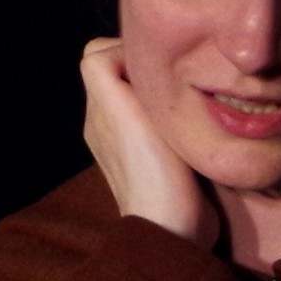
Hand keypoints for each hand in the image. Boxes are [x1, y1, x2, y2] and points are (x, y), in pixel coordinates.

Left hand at [80, 37, 210, 243]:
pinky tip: (184, 129)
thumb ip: (108, 74)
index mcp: (96, 110)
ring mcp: (127, 144)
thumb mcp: (123, 113)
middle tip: (173, 81)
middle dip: (145, 68)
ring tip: (181, 104)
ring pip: (137, 95)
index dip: (125, 49)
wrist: (174, 232)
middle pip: (118, 71)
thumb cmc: (153, 173)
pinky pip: (150, 121)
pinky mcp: (151, 161)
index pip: (98, 54)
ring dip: (158, 93)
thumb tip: (125, 51)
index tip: (157, 66)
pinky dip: (165, 117)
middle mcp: (104, 123)